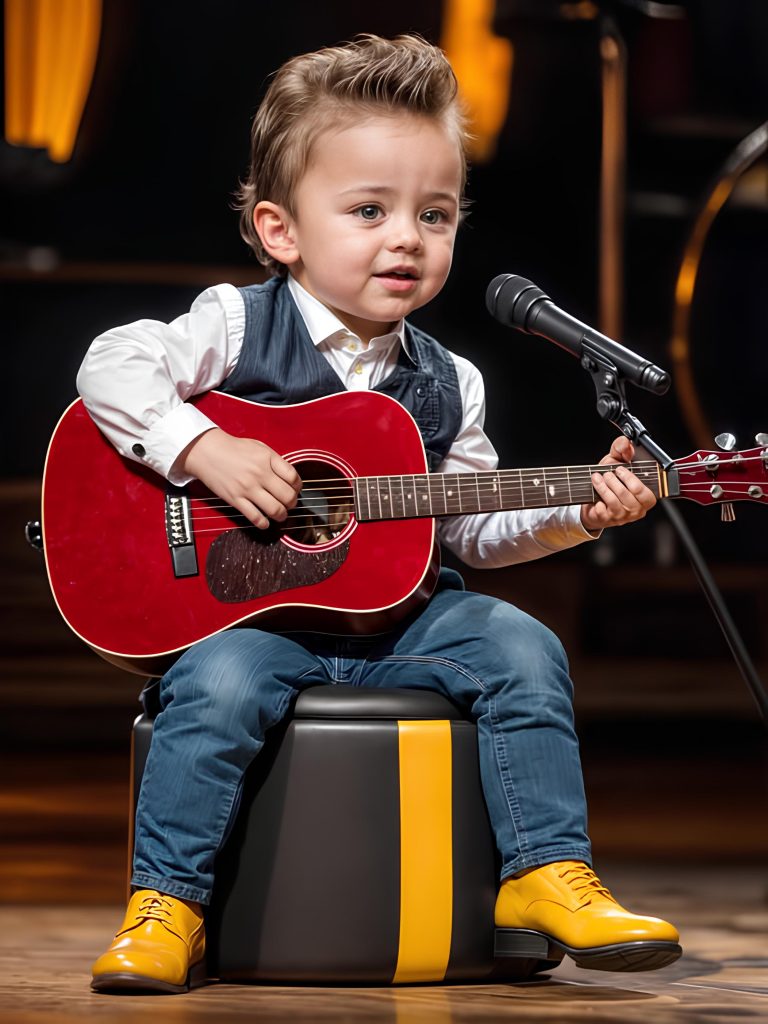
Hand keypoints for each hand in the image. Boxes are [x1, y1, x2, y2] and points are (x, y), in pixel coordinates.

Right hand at [180, 428, 300, 528]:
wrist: (207, 451)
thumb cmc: (233, 449)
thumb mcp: (259, 447)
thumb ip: (275, 461)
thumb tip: (290, 479)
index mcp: (267, 459)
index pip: (293, 477)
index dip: (298, 486)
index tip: (295, 489)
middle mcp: (260, 474)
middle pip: (287, 496)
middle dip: (292, 503)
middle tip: (290, 504)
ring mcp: (247, 488)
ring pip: (275, 509)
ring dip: (282, 515)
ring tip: (281, 515)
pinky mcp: (235, 499)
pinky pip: (255, 517)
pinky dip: (264, 523)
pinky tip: (266, 522)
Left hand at [580, 435, 655, 531]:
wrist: (594, 500)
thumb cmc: (610, 483)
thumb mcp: (616, 462)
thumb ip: (623, 450)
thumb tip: (626, 443)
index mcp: (645, 497)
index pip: (644, 492)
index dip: (631, 479)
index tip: (619, 469)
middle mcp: (636, 509)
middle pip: (628, 496)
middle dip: (614, 482)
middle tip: (607, 474)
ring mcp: (621, 517)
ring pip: (614, 502)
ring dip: (603, 487)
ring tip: (597, 478)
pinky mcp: (607, 520)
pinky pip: (602, 511)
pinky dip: (597, 500)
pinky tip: (595, 494)